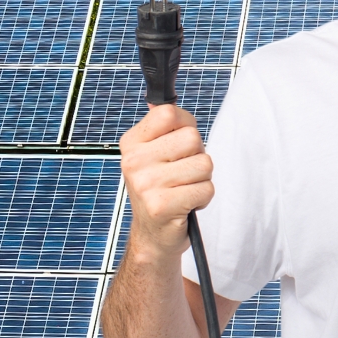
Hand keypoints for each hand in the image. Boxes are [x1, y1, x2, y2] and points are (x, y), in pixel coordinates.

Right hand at [119, 103, 212, 260]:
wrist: (153, 237)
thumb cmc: (160, 190)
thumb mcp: (154, 155)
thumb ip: (164, 128)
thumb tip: (161, 101)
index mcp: (131, 144)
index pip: (169, 113)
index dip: (186, 125)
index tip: (179, 145)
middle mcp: (134, 162)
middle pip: (193, 138)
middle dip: (197, 156)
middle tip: (181, 174)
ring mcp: (146, 184)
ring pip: (204, 163)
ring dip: (202, 179)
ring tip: (183, 190)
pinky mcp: (162, 205)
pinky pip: (206, 188)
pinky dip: (203, 198)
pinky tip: (185, 205)